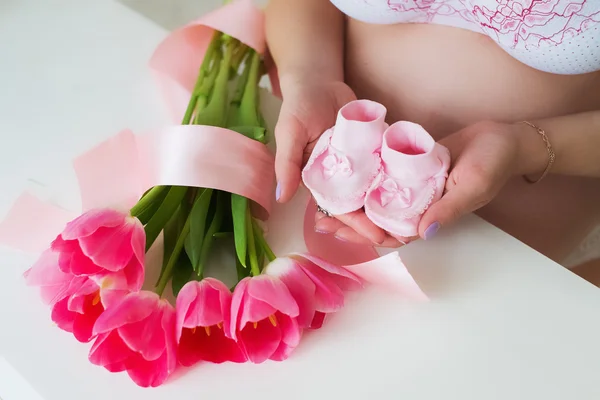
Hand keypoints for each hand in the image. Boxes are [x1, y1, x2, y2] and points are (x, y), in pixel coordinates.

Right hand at [275, 75, 400, 245]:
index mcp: (320, 180)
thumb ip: (286, 164)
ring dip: (392, 208)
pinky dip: (400, 181)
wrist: (318, 81)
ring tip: (414, 222)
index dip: (358, 225)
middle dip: (379, 224)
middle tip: (403, 238)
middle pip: (362, 206)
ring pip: (376, 192)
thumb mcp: (289, 134)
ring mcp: (359, 164)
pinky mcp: (373, 149)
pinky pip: (387, 167)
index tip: (377, 237)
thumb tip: (281, 197)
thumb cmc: (299, 107)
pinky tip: (419, 193)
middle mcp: (341, 177)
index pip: (340, 208)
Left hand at [316, 121, 528, 245]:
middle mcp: (418, 206)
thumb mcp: (473, 185)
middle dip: (350, 222)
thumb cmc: (494, 163)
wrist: (504, 138)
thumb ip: (449, 208)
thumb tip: (423, 231)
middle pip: (378, 220)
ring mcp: (414, 188)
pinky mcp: (412, 168)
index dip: (364, 236)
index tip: (338, 232)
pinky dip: (367, 181)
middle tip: (320, 220)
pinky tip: (346, 176)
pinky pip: (386, 178)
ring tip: (325, 202)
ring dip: (354, 203)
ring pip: (379, 201)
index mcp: (430, 217)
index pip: (392, 234)